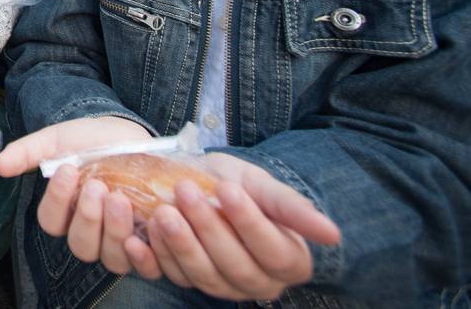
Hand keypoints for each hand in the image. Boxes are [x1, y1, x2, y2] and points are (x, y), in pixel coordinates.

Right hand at [0, 115, 152, 271]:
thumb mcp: (57, 140)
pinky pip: (144, 264)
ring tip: (120, 197)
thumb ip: (27, 152)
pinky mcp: (148, 242)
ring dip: (114, 230)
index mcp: (64, 212)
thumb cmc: (89, 139)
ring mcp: (118, 240)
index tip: (67, 169)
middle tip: (96, 186)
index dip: (57, 200)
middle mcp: (88, 231)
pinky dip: (144, 252)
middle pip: (81, 246)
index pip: (51, 222)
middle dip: (88, 218)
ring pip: (110, 257)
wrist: (130, 135)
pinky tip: (147, 222)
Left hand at [134, 153, 339, 301]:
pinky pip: (172, 276)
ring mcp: (221, 286)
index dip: (249, 223)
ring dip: (180, 244)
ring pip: (203, 277)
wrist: (199, 185)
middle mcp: (258, 282)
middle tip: (185, 192)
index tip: (227, 189)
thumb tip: (333, 235)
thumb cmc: (238, 184)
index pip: (273, 252)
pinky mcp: (188, 281)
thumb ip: (293, 208)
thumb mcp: (262, 186)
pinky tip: (137, 238)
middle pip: (236, 268)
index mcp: (287, 261)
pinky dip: (155, 257)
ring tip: (162, 211)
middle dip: (209, 229)